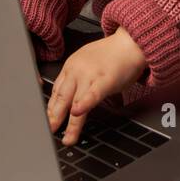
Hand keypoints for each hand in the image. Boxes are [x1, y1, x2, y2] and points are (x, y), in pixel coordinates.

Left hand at [46, 29, 146, 145]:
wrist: (131, 43)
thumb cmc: (112, 55)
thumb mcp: (88, 64)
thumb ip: (78, 81)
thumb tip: (70, 102)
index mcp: (71, 66)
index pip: (56, 91)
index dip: (51, 109)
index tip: (48, 122)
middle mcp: (76, 70)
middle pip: (60, 97)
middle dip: (53, 117)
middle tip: (48, 132)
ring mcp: (90, 75)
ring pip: (75, 101)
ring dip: (70, 123)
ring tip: (67, 137)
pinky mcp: (105, 80)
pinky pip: (93, 94)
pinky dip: (84, 104)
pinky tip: (78, 112)